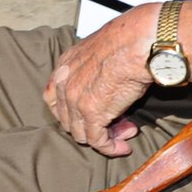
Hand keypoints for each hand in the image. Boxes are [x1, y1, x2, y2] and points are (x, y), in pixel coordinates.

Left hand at [43, 7, 157, 156]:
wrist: (135, 44)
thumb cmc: (126, 43)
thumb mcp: (99, 53)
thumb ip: (94, 72)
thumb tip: (107, 87)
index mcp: (65, 67)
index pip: (55, 100)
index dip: (73, 114)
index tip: (92, 116)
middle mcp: (64, 84)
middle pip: (68, 119)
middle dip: (92, 127)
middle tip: (118, 126)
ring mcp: (75, 101)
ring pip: (81, 133)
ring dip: (104, 138)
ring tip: (126, 134)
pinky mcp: (92, 114)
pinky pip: (97, 141)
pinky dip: (110, 147)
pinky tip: (123, 147)